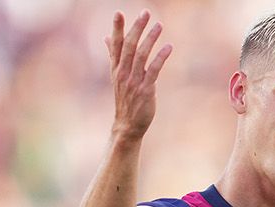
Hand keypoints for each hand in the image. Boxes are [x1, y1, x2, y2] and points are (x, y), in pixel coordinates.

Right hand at [106, 10, 172, 141]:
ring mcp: (134, 81)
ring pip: (141, 55)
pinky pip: (153, 70)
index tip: (119, 13)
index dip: (117, 28)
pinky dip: (161, 57)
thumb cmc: (125, 99)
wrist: (127, 125)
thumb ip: (113, 55)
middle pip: (129, 46)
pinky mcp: (146, 90)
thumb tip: (106, 37)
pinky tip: (168, 47)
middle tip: (145, 12)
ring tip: (159, 25)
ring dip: (151, 39)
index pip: (116, 44)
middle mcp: (123, 72)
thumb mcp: (117, 76)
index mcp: (116, 68)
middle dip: (137, 28)